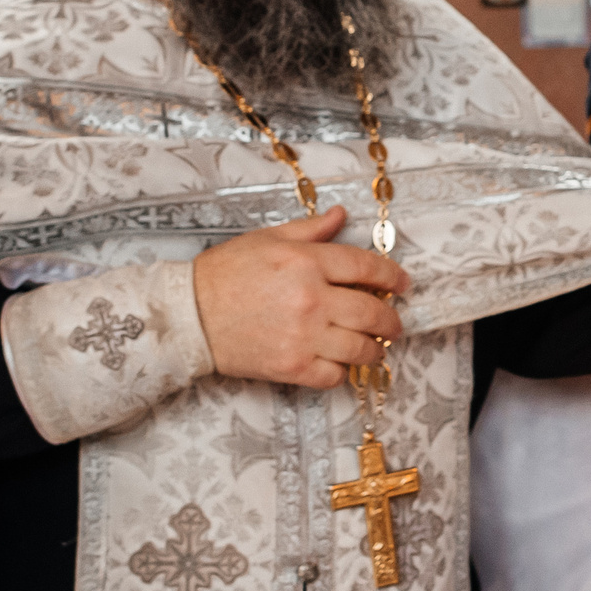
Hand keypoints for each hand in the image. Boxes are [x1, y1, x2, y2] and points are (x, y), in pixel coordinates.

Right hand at [192, 207, 409, 387]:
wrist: (188, 316)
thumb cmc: (225, 274)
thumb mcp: (268, 239)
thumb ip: (311, 230)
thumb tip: (342, 215)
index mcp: (306, 262)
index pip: (367, 268)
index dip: (392, 276)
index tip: (403, 283)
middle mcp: (311, 299)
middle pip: (373, 312)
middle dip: (391, 320)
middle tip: (394, 323)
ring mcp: (303, 337)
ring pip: (361, 348)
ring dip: (374, 349)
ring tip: (374, 346)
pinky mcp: (292, 368)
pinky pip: (335, 375)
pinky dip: (342, 371)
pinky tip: (339, 362)